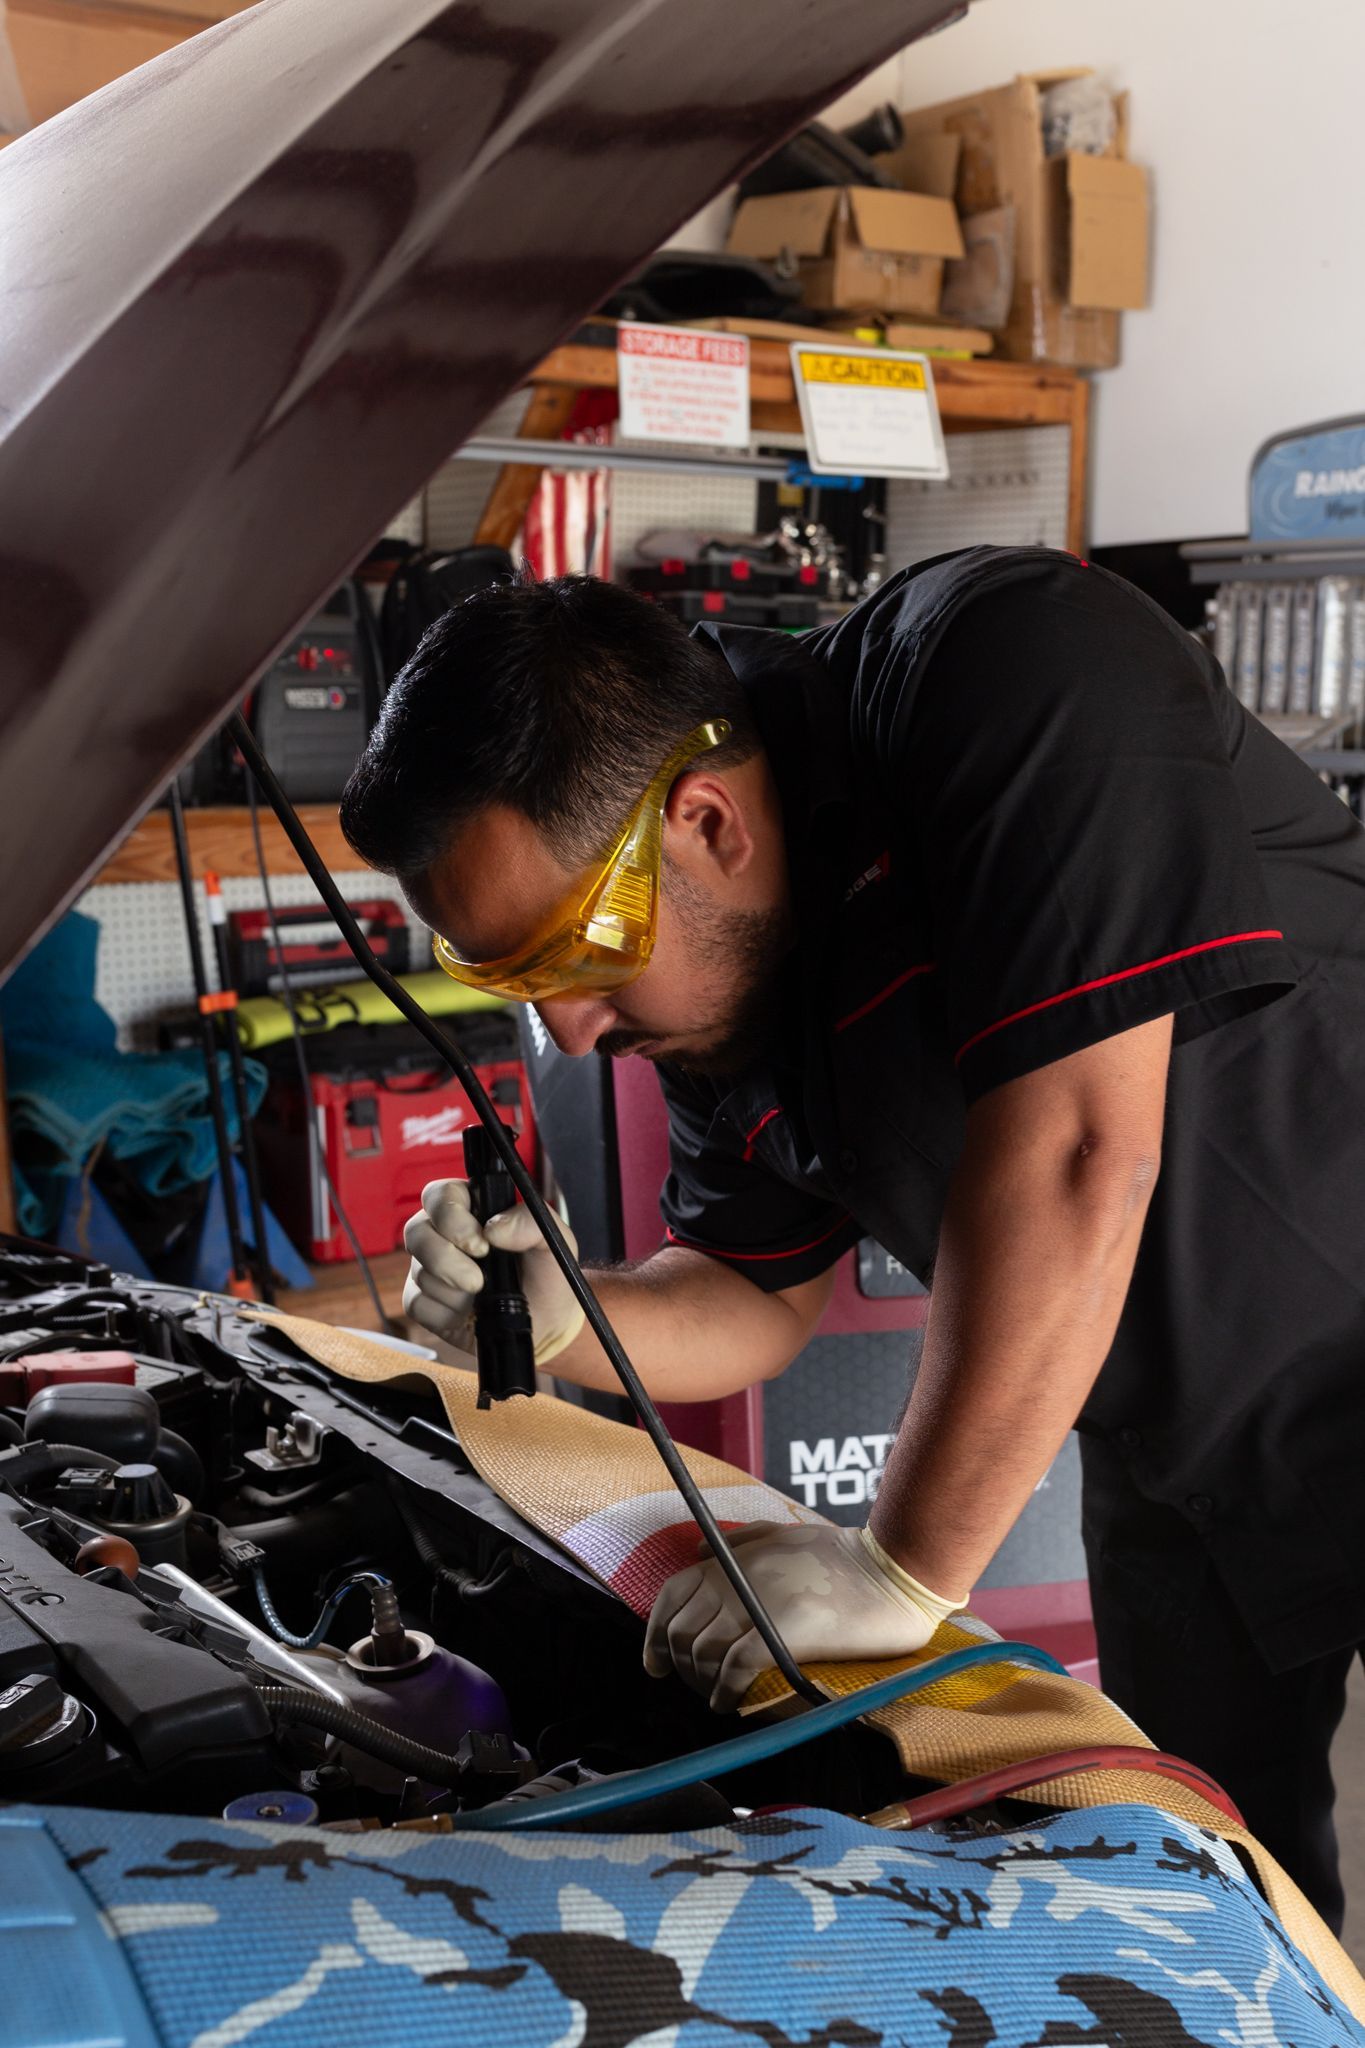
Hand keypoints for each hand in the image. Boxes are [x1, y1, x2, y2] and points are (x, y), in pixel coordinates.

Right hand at [402, 1178, 585, 1365]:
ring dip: (455, 1291)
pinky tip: (469, 1313)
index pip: (440, 1194)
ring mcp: (429, 1266)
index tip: (482, 1245)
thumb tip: (493, 1229)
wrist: (545, 1323)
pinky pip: (417, 1304)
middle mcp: (443, 1233)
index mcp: (472, 1207)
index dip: (451, 1217)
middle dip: (446, 1260)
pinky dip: (446, 1314)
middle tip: (478, 1280)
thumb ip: (531, 1223)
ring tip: (483, 1296)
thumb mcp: (554, 1243)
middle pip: (416, 1231)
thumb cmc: (547, 1275)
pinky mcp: (421, 1301)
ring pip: (418, 1271)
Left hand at [643, 1522, 964, 1711]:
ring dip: (702, 1682)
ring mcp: (757, 1607)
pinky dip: (724, 1691)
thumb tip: (696, 1551)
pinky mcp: (781, 1634)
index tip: (656, 1663)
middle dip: (678, 1664)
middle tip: (694, 1685)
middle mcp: (736, 1580)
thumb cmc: (844, 1555)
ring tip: (716, 1696)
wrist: (891, 1573)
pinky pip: (733, 1668)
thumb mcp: (785, 1533)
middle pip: (680, 1630)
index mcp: (734, 1558)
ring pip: (702, 1652)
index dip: (655, 1633)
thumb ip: (741, 1541)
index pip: (672, 1595)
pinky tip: (729, 1702)